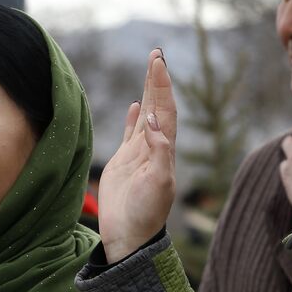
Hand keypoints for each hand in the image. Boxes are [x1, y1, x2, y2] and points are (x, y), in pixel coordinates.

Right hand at [98, 50, 177, 262]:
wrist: (130, 238)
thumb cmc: (145, 214)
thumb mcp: (158, 183)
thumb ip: (159, 152)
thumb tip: (154, 120)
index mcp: (164, 150)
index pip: (166, 110)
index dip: (162, 86)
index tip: (159, 62)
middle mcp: (155, 148)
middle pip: (158, 107)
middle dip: (158, 81)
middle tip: (157, 54)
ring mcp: (140, 154)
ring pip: (147, 115)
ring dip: (149, 93)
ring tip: (151, 70)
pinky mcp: (125, 163)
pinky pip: (132, 133)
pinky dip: (135, 117)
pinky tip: (137, 105)